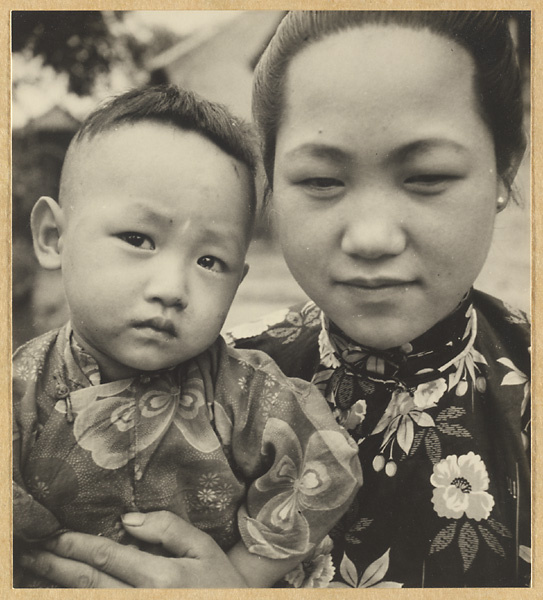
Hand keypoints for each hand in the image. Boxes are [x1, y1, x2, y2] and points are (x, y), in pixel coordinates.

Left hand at [19, 511, 247, 587]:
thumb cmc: (220, 582)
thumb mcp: (204, 548)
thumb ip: (168, 529)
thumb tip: (128, 520)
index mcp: (160, 577)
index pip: (107, 557)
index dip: (75, 545)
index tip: (51, 534)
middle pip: (88, 583)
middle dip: (55, 565)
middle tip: (28, 552)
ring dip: (58, 586)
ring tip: (36, 569)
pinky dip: (79, 599)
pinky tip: (64, 589)